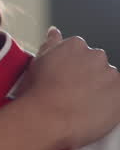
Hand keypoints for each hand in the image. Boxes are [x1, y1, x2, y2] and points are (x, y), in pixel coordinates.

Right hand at [19, 27, 119, 149]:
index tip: (66, 79)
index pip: (81, 52)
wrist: (47, 118)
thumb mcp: (37, 61)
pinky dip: (109, 105)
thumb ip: (50, 43)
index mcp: (75, 45)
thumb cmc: (38, 91)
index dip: (73, 67)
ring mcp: (111, 75)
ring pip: (109, 82)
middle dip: (89, 77)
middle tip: (73, 93)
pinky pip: (117, 99)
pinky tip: (92, 112)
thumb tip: (54, 31)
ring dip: (100, 90)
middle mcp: (96, 56)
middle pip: (97, 65)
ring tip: (81, 105)